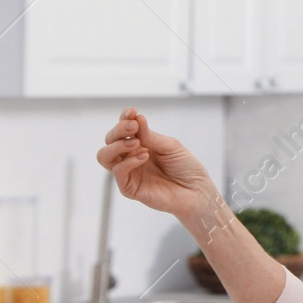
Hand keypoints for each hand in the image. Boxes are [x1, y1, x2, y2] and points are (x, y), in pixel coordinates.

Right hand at [96, 108, 215, 220]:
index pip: (123, 129)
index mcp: (140, 144)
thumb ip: (151, 136)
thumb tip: (137, 118)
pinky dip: (128, 161)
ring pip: (105, 156)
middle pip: (110, 140)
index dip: (123, 118)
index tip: (132, 111)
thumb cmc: (186, 168)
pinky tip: (144, 156)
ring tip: (135, 142)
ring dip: (116, 145)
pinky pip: (118, 172)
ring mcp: (129, 172)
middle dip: (118, 130)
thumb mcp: (170, 146)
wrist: (196, 191)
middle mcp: (130, 157)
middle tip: (133, 126)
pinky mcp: (129, 188)